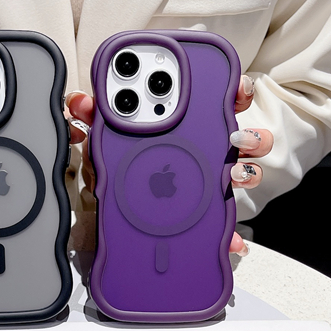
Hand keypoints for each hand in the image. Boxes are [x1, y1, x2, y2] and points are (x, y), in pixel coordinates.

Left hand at [66, 75, 272, 256]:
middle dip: (250, 136)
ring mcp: (210, 184)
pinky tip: (230, 239)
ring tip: (233, 179)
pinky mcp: (208, 217)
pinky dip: (230, 232)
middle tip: (237, 139)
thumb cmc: (121, 168)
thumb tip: (80, 101)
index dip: (235, 92)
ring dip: (246, 175)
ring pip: (244, 175)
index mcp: (187, 126)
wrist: (120, 217)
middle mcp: (206, 153)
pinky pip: (225, 224)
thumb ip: (96, 118)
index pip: (219, 101)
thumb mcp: (106, 142)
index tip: (237, 91)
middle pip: (243, 138)